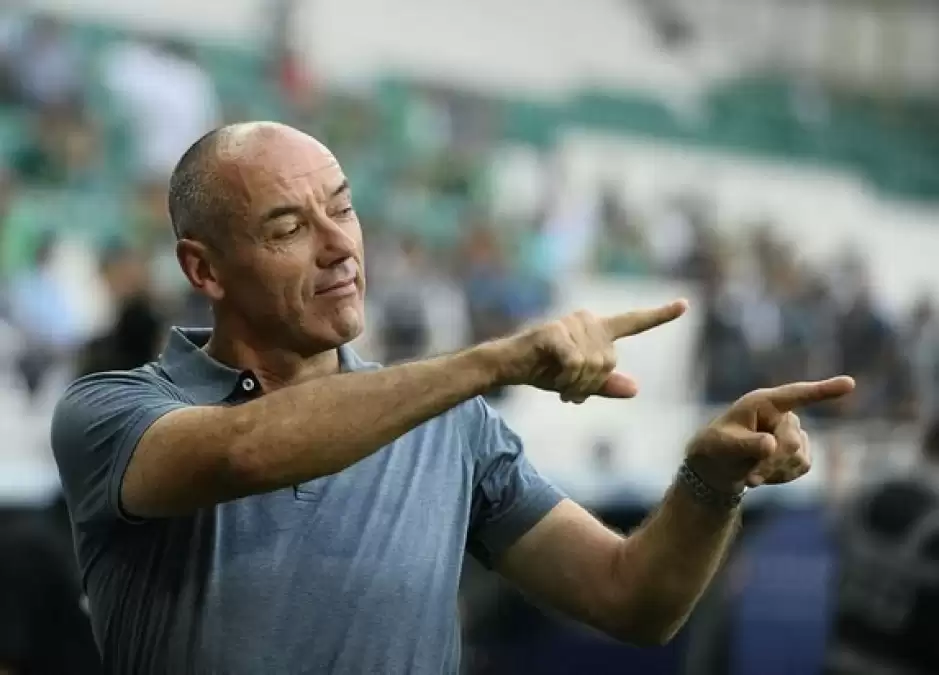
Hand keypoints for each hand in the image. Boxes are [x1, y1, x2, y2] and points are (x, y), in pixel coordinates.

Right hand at [494, 299, 687, 402]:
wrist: (507, 366)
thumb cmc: (543, 370)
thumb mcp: (578, 383)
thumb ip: (605, 385)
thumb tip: (636, 389)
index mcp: (596, 330)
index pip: (633, 323)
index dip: (659, 316)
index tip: (685, 304)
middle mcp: (587, 320)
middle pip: (609, 364)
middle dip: (589, 385)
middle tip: (568, 389)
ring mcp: (571, 324)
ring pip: (593, 367)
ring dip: (576, 386)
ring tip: (558, 383)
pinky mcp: (555, 332)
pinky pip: (576, 366)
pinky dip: (568, 382)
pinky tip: (555, 382)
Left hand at [685, 377, 855, 492]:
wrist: (718, 466)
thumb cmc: (715, 447)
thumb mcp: (722, 445)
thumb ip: (746, 445)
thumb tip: (771, 445)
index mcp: (762, 402)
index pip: (796, 394)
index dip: (823, 390)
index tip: (850, 383)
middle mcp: (783, 414)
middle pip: (791, 441)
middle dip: (770, 463)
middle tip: (750, 479)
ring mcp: (795, 432)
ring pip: (798, 458)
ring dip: (774, 471)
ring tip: (751, 473)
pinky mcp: (801, 452)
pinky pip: (801, 468)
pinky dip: (781, 476)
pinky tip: (765, 473)